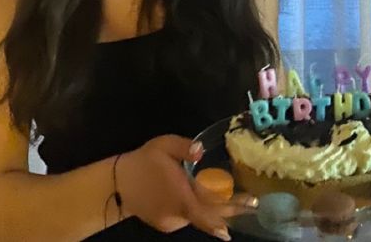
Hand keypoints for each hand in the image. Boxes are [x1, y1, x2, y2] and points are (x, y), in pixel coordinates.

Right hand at [119, 135, 255, 238]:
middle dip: (233, 210)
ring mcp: (173, 222)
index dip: (230, 211)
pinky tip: (195, 197)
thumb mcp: (163, 145)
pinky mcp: (166, 225)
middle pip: (211, 215)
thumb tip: (200, 150)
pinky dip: (197, 209)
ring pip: (198, 215)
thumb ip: (184, 147)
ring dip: (213, 208)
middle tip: (252, 204)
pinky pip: (187, 217)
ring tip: (229, 198)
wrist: (118, 185)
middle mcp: (180, 213)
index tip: (249, 208)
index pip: (210, 209)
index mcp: (182, 195)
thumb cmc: (144, 162)